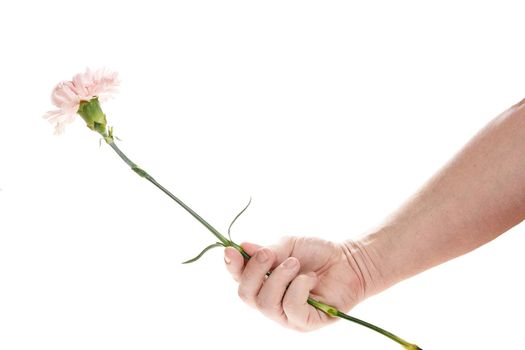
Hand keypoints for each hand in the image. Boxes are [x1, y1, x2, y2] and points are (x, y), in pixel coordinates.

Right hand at [224, 236, 377, 331]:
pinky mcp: (305, 323)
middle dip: (254, 271)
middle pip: (246, 295)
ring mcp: (287, 315)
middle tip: (269, 253)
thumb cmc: (317, 253)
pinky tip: (310, 279)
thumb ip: (266, 250)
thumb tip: (242, 248)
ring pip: (266, 303)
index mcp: (263, 282)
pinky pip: (291, 308)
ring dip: (280, 277)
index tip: (232, 251)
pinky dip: (299, 288)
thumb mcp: (288, 245)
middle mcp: (271, 301)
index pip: (239, 279)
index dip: (232, 267)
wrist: (348, 260)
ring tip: (295, 264)